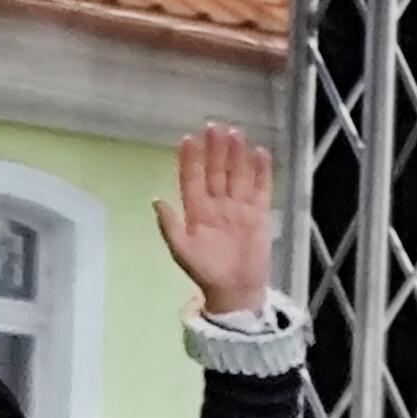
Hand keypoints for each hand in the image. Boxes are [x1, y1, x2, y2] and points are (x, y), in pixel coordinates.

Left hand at [153, 122, 273, 319]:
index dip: (189, 160)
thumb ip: (170, 226)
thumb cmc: (206, 272)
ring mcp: (239, 206)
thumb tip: (156, 201)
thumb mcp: (182, 251)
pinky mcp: (259, 212)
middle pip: (216, 171)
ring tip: (235, 133)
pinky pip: (260, 187)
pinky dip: (261, 171)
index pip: (191, 179)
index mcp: (196, 210)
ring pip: (237, 174)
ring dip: (236, 154)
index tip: (187, 139)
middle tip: (214, 127)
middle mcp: (217, 203)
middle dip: (215, 149)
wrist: (235, 290)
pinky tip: (259, 152)